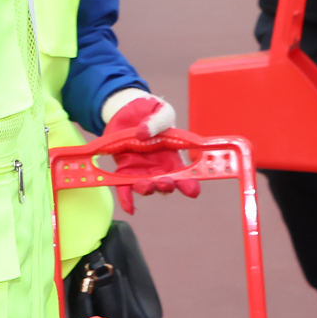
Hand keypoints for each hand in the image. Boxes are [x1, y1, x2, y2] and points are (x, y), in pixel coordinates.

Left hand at [100, 93, 198, 213]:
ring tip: (144, 184)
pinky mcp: (124, 169)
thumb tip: (143, 133)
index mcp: (173, 156)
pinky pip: (124, 187)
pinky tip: (129, 208)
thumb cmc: (151, 112)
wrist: (128, 110)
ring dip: (147, 189)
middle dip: (167, 186)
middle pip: (166, 184)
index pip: (185, 174)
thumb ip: (156, 121)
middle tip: (166, 182)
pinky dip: (126, 199)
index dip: (190, 184)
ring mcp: (141, 170)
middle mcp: (159, 168)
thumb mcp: (160, 111)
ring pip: (146, 186)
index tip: (193, 190)